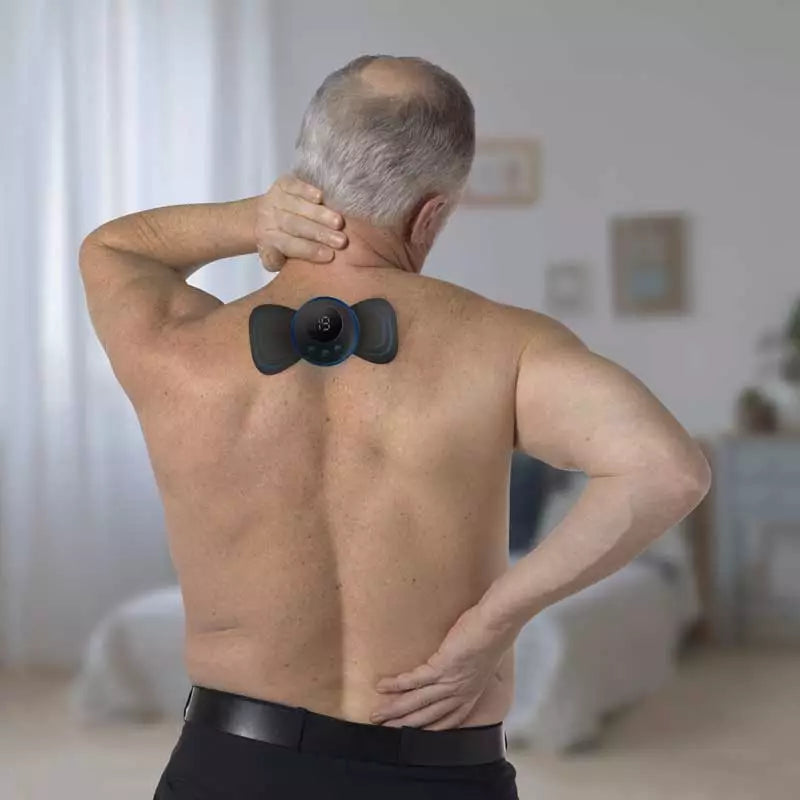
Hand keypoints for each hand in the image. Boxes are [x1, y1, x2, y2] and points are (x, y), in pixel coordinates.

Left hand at [255, 175, 347, 271]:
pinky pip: (293, 186)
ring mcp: (274, 199)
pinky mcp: (281, 184)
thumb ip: (280, 262)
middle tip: (341, 241)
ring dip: (319, 214)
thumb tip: (292, 266)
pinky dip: (306, 191)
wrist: (263, 216)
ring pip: (296, 206)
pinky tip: (321, 197)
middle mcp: (268, 218)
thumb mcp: (276, 259)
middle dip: (319, 233)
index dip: (309, 250)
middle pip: (295, 226)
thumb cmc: (280, 242)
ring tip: (338, 222)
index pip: (289, 245)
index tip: (330, 256)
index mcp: (267, 239)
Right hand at [370, 603, 516, 730]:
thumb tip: (464, 660)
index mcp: (471, 692)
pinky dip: (396, 684)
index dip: (431, 729)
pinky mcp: (441, 668)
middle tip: (385, 730)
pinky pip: (413, 680)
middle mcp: (459, 692)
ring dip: (395, 710)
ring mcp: (450, 682)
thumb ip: (472, 666)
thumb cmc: (492, 635)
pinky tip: (382, 686)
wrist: (496, 624)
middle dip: (405, 725)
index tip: (415, 735)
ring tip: (377, 715)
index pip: (449, 719)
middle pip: (427, 716)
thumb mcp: (484, 658)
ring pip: (417, 702)